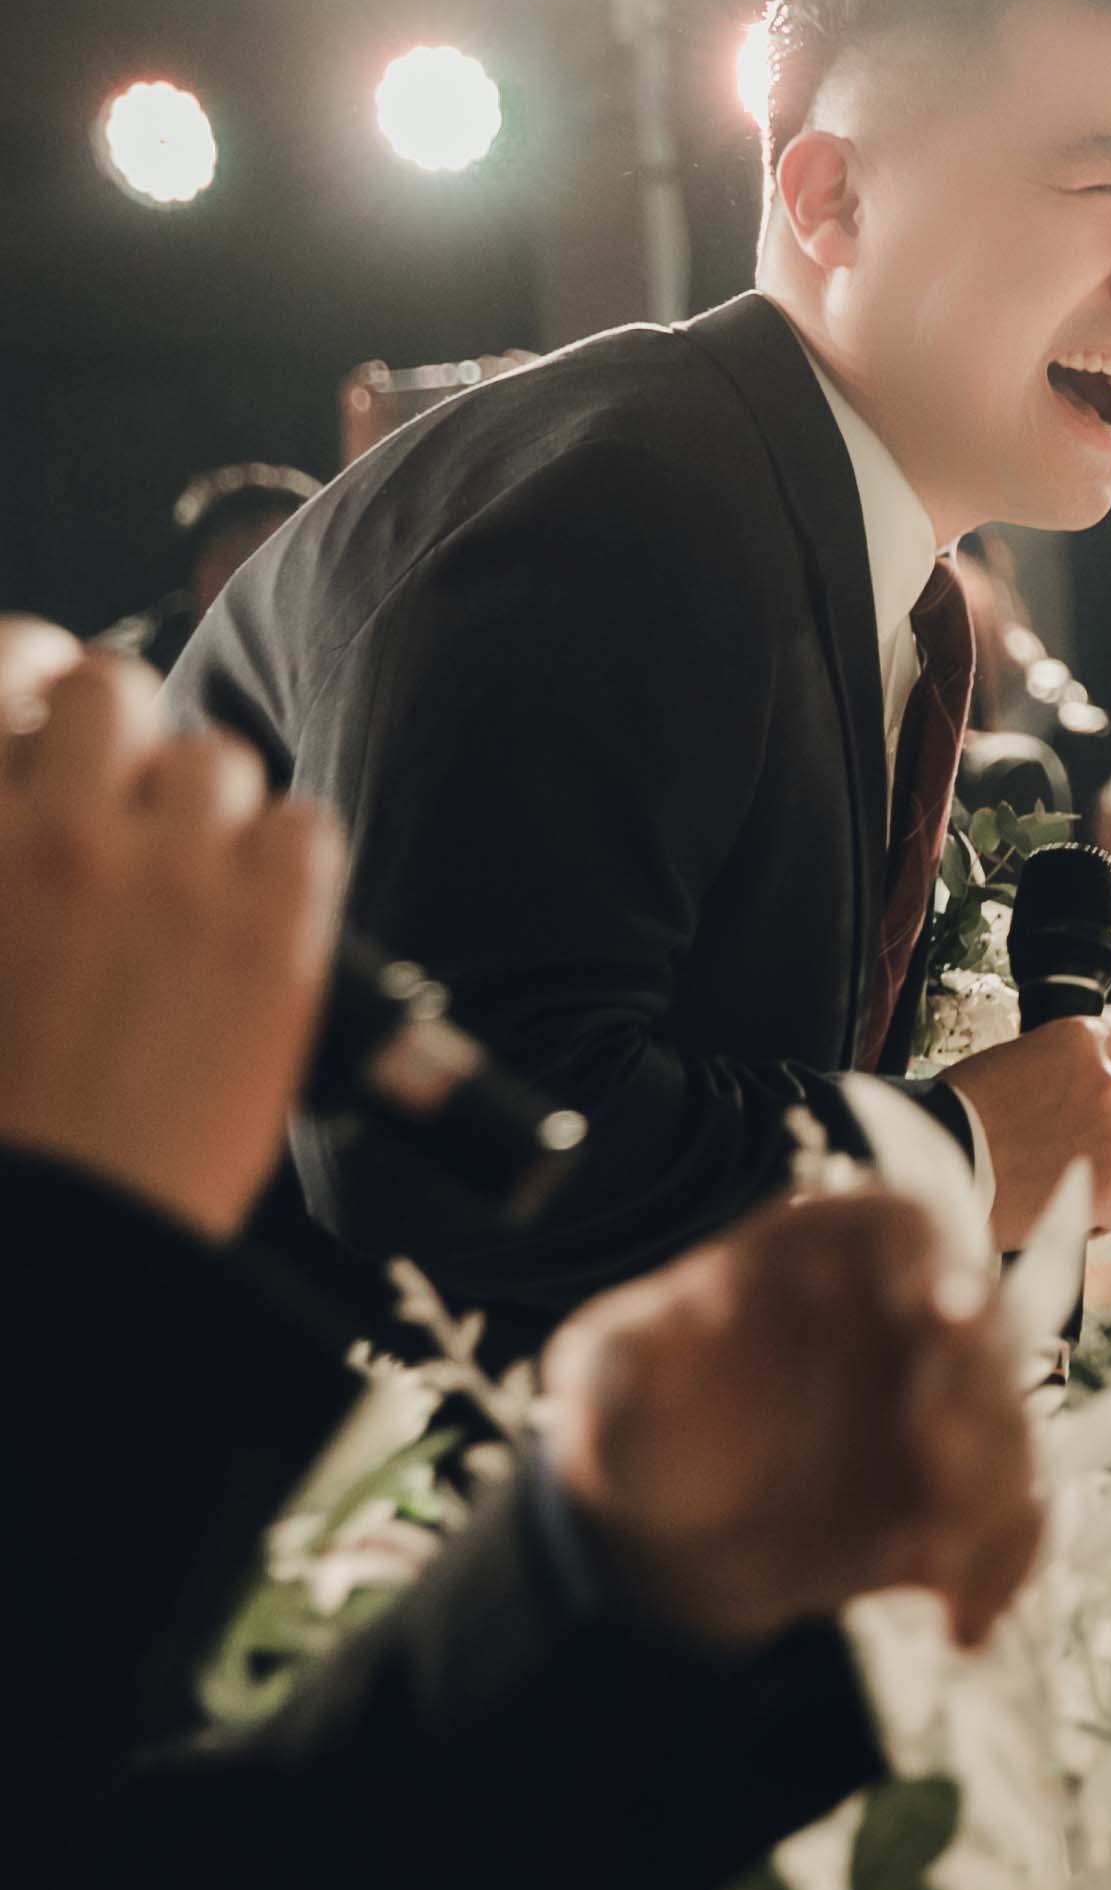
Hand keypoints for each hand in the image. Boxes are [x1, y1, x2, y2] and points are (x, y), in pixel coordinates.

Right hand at [0, 621, 342, 1240]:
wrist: (59, 1225)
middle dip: (116, 727)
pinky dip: (279, 856)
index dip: (26, 664)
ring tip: (178, 873)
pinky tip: (248, 907)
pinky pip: (301, 826)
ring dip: (198, 802)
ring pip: (214, 757)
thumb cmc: (0, 1109)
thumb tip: (21, 789)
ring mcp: (172, 881)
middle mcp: (59, 840)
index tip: (37, 683)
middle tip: (115, 785)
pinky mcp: (272, 933)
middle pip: (114, 689)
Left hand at [543, 1190, 1043, 1650]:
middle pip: (986, 1334)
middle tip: (936, 1440)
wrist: (675, 1523)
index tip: (937, 1309)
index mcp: (840, 1260)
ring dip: (992, 1496)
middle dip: (977, 1388)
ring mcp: (956, 1413)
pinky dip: (999, 1576)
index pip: (907, 1230)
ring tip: (939, 1561)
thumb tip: (698, 1303)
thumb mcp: (610, 1377)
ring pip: (1010, 1436)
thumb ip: (636, 1349)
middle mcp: (920, 1323)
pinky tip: (961, 1629)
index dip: (934, 1264)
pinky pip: (1009, 1528)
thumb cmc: (646, 1415)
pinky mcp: (964, 1499)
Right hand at [940, 1015, 1110, 1244]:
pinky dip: (1099, 1212)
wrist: (937, 1166)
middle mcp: (1108, 1085)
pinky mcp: (1109, 1191)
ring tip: (1053, 1179)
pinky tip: (1062, 1212)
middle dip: (1103, 1119)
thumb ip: (1051, 1072)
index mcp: (1080, 1042)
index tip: (1096, 1086)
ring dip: (1104, 1162)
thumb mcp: (1005, 1065)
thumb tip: (1063, 1091)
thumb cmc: (952, 1114)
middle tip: (1060, 1141)